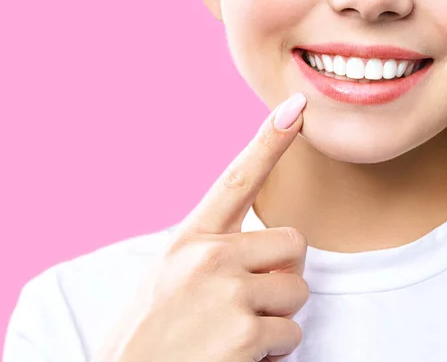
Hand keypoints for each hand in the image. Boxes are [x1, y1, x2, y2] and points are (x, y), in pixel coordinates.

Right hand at [95, 92, 308, 361]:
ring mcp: (226, 292)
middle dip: (283, 275)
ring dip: (277, 318)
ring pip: (297, 292)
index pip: (235, 180)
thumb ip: (208, 254)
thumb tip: (261, 253)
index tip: (295, 109)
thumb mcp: (167, 277)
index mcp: (188, 240)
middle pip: (292, 244)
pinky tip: (237, 356)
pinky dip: (274, 353)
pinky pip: (291, 334)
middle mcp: (208, 257)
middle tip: (250, 302)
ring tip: (235, 333)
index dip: (268, 142)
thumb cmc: (149, 333)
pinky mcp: (243, 332)